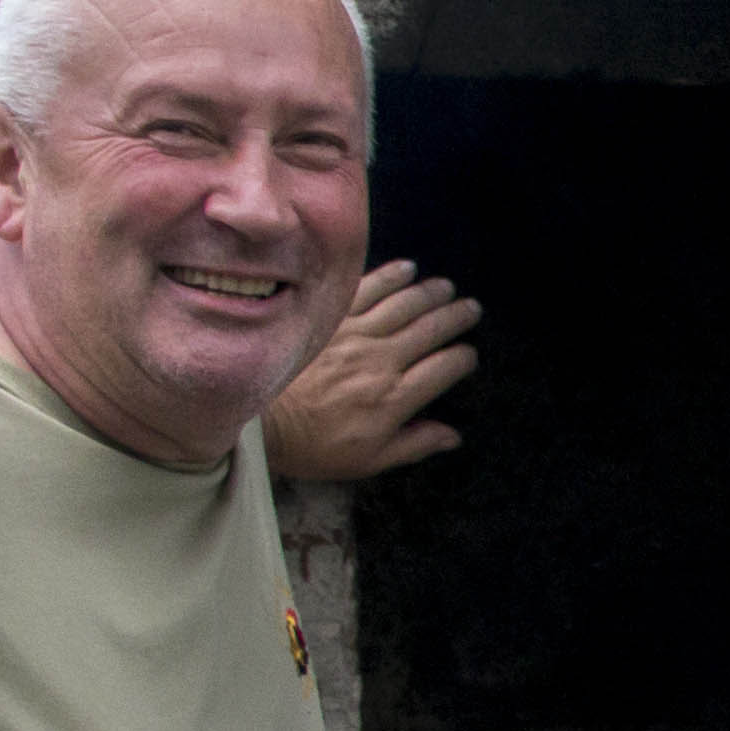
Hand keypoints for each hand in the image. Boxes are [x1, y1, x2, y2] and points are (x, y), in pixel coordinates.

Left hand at [259, 261, 480, 485]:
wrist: (258, 422)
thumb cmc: (311, 447)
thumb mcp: (367, 461)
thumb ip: (413, 445)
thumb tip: (452, 436)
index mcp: (393, 398)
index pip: (443, 369)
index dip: (463, 358)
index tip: (469, 354)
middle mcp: (380, 361)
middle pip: (430, 330)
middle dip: (456, 318)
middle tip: (471, 308)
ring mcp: (354, 335)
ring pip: (404, 305)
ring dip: (430, 293)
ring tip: (446, 288)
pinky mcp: (329, 318)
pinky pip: (367, 289)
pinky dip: (390, 276)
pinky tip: (407, 269)